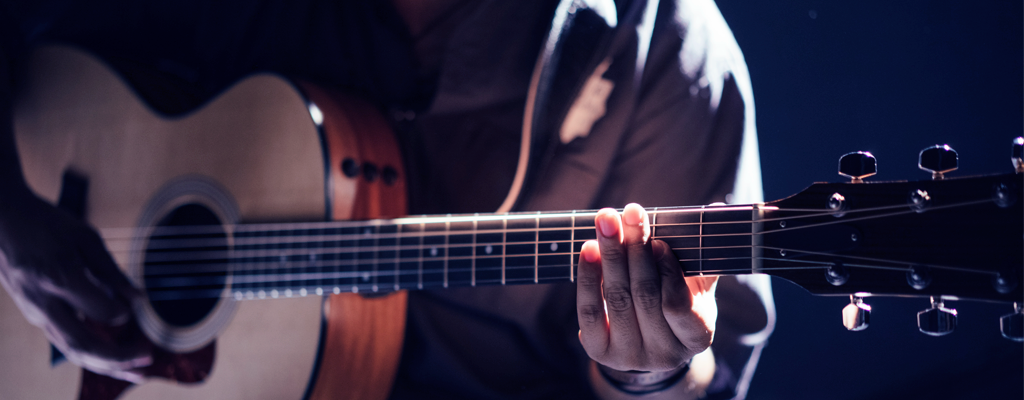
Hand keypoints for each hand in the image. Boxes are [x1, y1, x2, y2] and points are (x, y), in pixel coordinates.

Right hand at [0, 190, 150, 381]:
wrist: (3, 222)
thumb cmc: (48, 224)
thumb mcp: (85, 237)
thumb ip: (112, 271)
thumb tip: (139, 300)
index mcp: (60, 277)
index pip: (99, 310)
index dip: (123, 311)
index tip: (136, 304)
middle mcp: (45, 302)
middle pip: (81, 344)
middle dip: (117, 358)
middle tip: (148, 359)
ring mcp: (36, 312)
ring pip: (72, 349)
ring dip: (107, 364)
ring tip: (138, 371)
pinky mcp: (36, 316)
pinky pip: (66, 342)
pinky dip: (93, 354)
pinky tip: (116, 359)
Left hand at [576, 203, 717, 372]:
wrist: (646, 339)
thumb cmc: (676, 301)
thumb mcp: (695, 284)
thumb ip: (702, 254)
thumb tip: (717, 208)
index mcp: (696, 337)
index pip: (678, 305)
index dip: (668, 272)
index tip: (659, 242)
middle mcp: (664, 354)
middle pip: (644, 296)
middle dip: (636, 249)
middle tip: (631, 212)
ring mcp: (630, 356)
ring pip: (617, 299)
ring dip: (610, 255)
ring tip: (606, 221)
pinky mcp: (599, 351)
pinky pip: (590, 311)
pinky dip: (589, 277)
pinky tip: (589, 249)